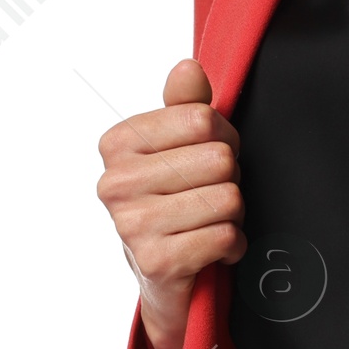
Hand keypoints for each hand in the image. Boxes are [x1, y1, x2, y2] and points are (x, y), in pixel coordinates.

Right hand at [95, 59, 245, 348]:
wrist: (165, 281)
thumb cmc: (174, 207)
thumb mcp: (177, 151)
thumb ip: (185, 107)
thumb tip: (188, 67)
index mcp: (117, 144)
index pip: (201, 118)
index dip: (223, 139)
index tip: (207, 161)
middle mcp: (116, 182)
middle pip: (219, 158)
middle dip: (229, 180)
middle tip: (210, 198)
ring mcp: (132, 224)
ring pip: (227, 198)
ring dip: (232, 216)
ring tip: (209, 224)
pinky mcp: (157, 261)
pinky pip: (225, 236)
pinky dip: (232, 246)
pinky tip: (212, 250)